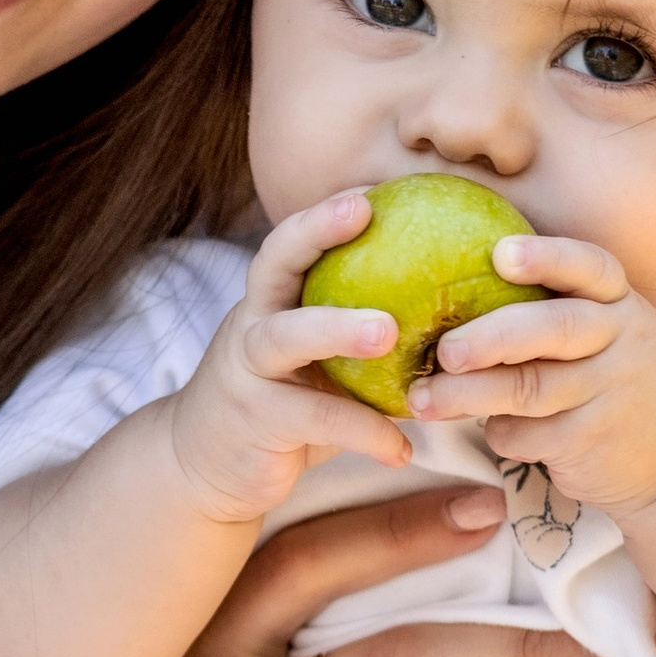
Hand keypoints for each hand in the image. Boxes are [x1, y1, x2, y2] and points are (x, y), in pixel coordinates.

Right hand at [164, 190, 419, 521]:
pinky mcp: (254, 422)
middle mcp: (250, 326)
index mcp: (269, 304)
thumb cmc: (281, 406)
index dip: (325, 213)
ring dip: (336, 328)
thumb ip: (355, 332)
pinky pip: (315, 420)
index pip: (290, 244)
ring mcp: (246, 372)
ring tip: (389, 332)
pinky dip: (364, 432)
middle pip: (272, 265)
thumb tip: (451, 310)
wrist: (204, 468)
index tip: (373, 188)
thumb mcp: (312, 363)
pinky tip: (403, 448)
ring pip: (284, 338)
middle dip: (315, 232)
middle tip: (364, 212)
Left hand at [408, 231, 655, 516]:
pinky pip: (531, 434)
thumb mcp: (605, 332)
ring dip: (469, 395)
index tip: (501, 253)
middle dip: (493, 337)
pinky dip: (500, 433)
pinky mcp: (594, 440)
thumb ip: (547, 309)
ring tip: (423, 399)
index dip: (546, 257)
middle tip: (444, 350)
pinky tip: (489, 429)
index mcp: (618, 301)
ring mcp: (610, 391)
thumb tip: (444, 287)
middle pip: (554, 328)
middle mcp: (620, 339)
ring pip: (531, 388)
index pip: (589, 267)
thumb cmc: (614, 378)